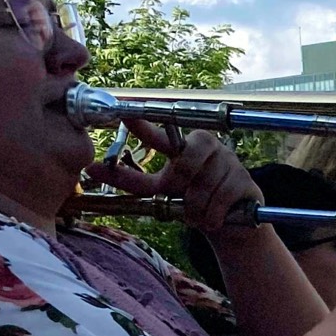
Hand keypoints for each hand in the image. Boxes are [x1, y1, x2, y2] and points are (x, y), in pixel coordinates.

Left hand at [84, 119, 263, 240]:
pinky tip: (212, 219)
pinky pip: (222, 198)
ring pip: (203, 185)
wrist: (229, 225)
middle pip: (186, 159)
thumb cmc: (191, 200)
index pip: (162, 129)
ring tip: (196, 214)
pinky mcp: (245, 181)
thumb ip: (128, 179)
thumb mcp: (158, 189)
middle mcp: (207, 146)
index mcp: (182, 145)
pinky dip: (211, 215)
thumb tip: (90, 168)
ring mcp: (229, 162)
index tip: (125, 110)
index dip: (144, 121)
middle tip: (176, 194)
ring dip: (195, 207)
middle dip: (178, 182)